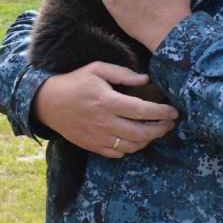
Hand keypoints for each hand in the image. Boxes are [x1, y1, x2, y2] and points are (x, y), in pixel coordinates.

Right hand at [33, 62, 178, 157]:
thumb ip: (122, 73)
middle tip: (170, 124)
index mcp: (106, 101)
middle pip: (141, 132)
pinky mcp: (92, 146)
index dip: (162, 113)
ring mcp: (98, 137)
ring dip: (148, 140)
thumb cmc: (75, 82)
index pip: (141, 110)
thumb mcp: (97, 69)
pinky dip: (131, 148)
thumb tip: (145, 79)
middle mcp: (104, 122)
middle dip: (161, 129)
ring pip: (132, 146)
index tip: (174, 112)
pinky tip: (136, 138)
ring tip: (156, 130)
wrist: (48, 103)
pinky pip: (118, 153)